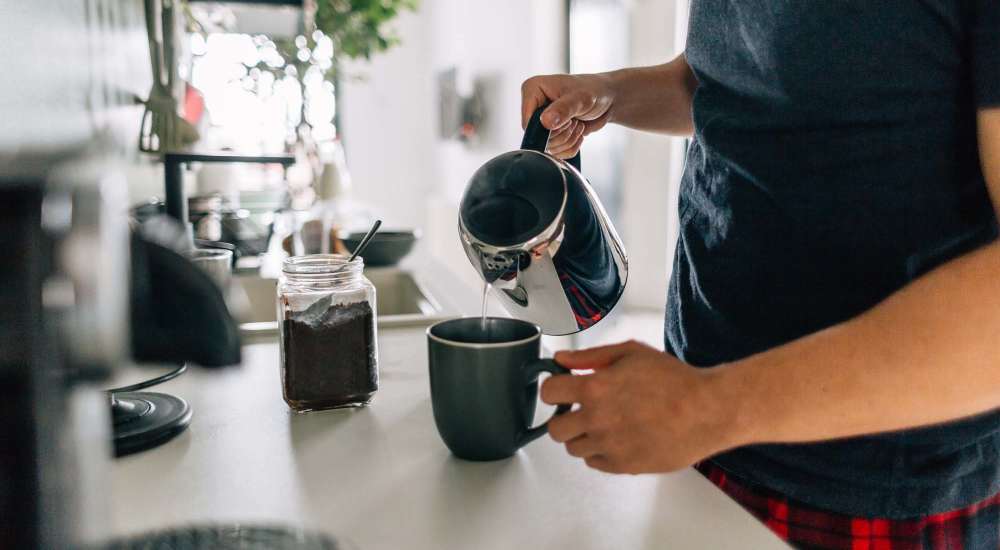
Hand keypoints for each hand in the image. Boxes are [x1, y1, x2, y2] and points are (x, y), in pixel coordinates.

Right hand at [520, 73, 615, 158]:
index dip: (548, 128)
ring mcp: (541, 122)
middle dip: (562, 134)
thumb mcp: (580, 98)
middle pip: (538, 137)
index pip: (528, 123)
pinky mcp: (550, 134)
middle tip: (575, 120)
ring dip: (568, 140)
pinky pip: (556, 153)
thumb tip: (545, 122)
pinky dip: (570, 147)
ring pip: (547, 147)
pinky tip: (577, 132)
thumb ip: (563, 109)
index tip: (567, 119)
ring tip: (577, 124)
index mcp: (532, 90)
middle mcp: (533, 106)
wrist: (606, 99)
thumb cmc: (593, 90)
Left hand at [541, 340, 747, 473]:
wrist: (707, 410)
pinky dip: (600, 452)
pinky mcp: (624, 466)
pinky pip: (595, 463)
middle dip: (564, 418)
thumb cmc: (674, 380)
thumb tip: (561, 359)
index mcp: (595, 388)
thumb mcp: (631, 353)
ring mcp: (609, 446)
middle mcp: (597, 420)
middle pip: (555, 429)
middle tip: (580, 411)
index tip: (563, 389)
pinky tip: (617, 438)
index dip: (554, 389)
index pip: (548, 393)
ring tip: (605, 424)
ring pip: (574, 448)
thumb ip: (590, 356)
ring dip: (582, 436)